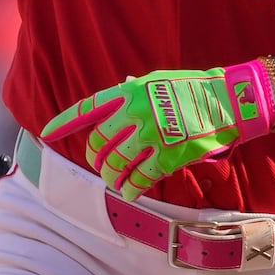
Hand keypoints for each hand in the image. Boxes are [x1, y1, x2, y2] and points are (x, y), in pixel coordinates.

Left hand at [41, 61, 274, 199]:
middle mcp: (136, 112)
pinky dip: (130, 189)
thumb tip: (122, 85)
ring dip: (111, 177)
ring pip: (116, 165)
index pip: (88, 108)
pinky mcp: (169, 156)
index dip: (64, 122)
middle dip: (95, 158)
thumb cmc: (194, 88)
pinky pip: (140, 179)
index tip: (46, 132)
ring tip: (113, 181)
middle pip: (99, 143)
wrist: (228, 101)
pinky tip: (129, 193)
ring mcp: (152, 135)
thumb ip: (135, 89)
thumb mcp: (159, 80)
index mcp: (130, 92)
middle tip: (100, 164)